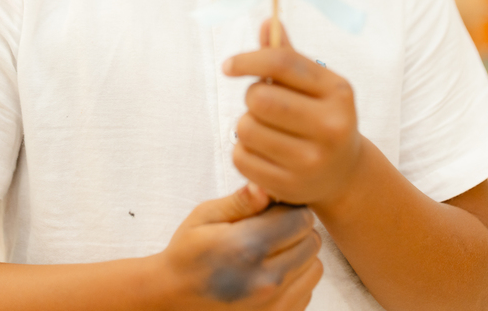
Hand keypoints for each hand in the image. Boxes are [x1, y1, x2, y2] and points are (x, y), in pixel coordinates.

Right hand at [159, 182, 322, 308]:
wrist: (172, 297)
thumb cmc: (187, 253)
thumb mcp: (204, 216)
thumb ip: (240, 201)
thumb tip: (266, 188)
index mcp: (247, 247)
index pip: (301, 218)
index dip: (289, 207)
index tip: (273, 209)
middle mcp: (265, 279)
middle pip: (311, 241)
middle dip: (296, 229)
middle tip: (271, 229)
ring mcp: (272, 304)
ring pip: (315, 267)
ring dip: (300, 255)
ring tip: (272, 251)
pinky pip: (307, 291)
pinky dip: (296, 278)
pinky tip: (271, 272)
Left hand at [224, 21, 362, 207]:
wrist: (344, 174)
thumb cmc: (321, 117)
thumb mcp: (314, 86)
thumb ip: (288, 57)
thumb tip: (269, 22)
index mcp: (338, 92)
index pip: (283, 63)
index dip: (249, 59)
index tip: (229, 65)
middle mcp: (331, 126)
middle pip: (260, 98)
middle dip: (252, 97)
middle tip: (262, 105)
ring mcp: (312, 160)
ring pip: (246, 128)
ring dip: (245, 125)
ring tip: (264, 129)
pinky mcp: (291, 185)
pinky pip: (241, 158)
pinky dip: (242, 152)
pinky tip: (261, 152)